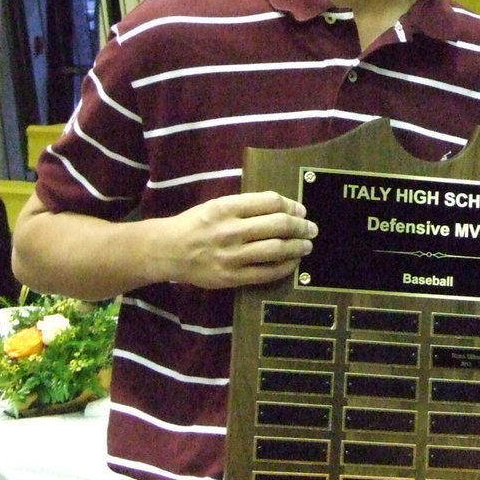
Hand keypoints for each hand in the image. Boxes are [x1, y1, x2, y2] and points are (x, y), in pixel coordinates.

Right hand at [155, 191, 317, 288]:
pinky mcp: (230, 277)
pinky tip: (292, 263)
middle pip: (278, 225)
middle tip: (311, 228)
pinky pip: (266, 273)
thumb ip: (246, 205)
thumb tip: (284, 207)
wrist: (167, 251)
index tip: (301, 210)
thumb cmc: (196, 224)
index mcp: (226, 207)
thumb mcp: (217, 205)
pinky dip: (285, 267)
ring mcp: (230, 256)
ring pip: (276, 249)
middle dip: (301, 226)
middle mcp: (230, 230)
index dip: (291, 205)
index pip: (270, 202)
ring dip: (297, 247)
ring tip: (306, 246)